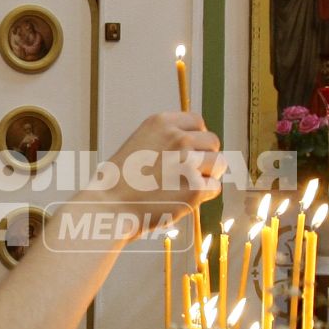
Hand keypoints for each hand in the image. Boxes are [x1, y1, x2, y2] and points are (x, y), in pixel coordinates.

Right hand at [74, 111, 221, 238]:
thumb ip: (166, 140)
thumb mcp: (139, 143)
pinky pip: (214, 188)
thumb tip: (196, 146)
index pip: (197, 121)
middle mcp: (178, 137)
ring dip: (208, 175)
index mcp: (161, 122)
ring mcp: (188, 162)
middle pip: (212, 141)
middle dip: (206, 157)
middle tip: (188, 174)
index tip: (189, 152)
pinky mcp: (195, 187)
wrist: (109, 207)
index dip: (196, 138)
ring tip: (185, 186)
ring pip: (219, 163)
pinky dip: (203, 196)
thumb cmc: (120, 181)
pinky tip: (183, 200)